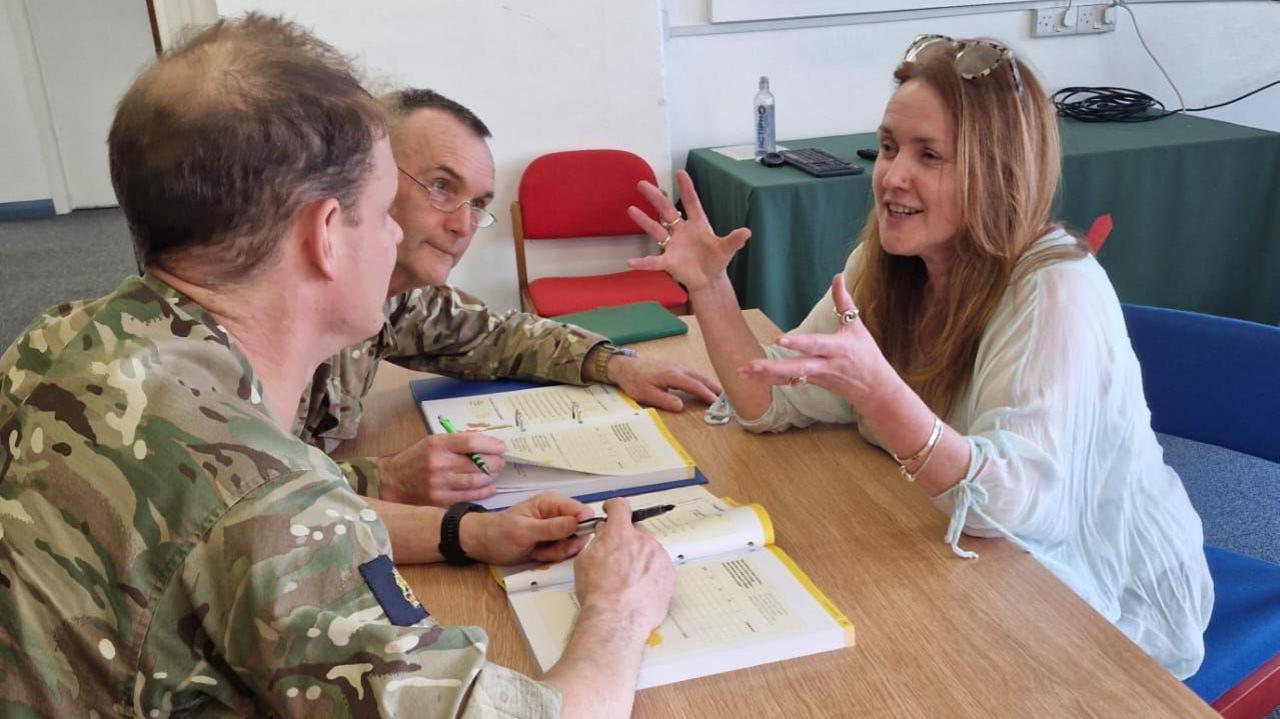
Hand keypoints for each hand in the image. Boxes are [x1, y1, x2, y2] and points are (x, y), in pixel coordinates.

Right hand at [378, 431, 504, 505]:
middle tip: (499, 461)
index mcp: (438, 444)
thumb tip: (487, 445)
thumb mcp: (433, 442)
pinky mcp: (439, 500)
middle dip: (494, 462)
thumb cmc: (417, 458)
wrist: (393, 480)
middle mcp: (439, 463)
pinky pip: (469, 496)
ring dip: (490, 477)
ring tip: (493, 473)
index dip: (490, 445)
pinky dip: (483, 491)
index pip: (471, 442)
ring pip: (476, 480)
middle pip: (477, 463)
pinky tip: (488, 487)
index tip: (501, 447)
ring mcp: (439, 483)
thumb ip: (457, 443)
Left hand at [462, 492, 592, 565]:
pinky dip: (552, 556)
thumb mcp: (525, 531)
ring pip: (573, 543)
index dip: (582, 526)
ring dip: (557, 551)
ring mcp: (556, 528)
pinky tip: (537, 553)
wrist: (485, 545)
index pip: (581, 510)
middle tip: (547, 549)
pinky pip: (563, 550)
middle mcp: (557, 513)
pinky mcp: (553, 541)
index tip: (569, 540)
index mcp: (551, 503)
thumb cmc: (499, 533)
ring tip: (538, 551)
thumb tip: (578, 522)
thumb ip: (552, 527)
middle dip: (566, 544)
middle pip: (580, 530)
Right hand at [572, 498, 675, 635]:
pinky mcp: (669, 575)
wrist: (616, 618)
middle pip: (636, 531)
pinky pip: (660, 568)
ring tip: (627, 581)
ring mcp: (659, 557)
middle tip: (617, 559)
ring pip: (650, 551)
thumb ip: (597, 541)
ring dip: (641, 560)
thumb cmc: (599, 593)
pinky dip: (652, 575)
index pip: (620, 507)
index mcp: (620, 533)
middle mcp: (643, 541)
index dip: (614, 508)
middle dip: (627, 541)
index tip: (612, 511)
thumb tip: (602, 536)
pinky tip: (639, 588)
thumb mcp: (584, 560)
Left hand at [605, 354, 720, 411]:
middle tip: (726, 397)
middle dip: (713, 387)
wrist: (625, 367)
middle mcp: (676, 369)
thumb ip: (664, 400)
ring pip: (696, 375)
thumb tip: (680, 406)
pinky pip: (690, 374)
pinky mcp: (672, 368)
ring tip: (718, 393)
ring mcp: (675, 367)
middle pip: (699, 378)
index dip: (706, 393)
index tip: (716, 401)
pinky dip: (700, 380)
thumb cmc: (634, 381)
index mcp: (671, 375)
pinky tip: (702, 386)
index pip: (693, 385)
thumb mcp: (646, 394)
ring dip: (708, 383)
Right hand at [626, 169, 750, 293]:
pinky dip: (643, 262)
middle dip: (655, 197)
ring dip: (643, 220)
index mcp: (697, 224)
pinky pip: (653, 261)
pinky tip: (631, 262)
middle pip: (666, 210)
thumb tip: (747, 232)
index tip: (679, 172)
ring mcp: (672, 244)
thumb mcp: (726, 250)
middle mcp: (682, 230)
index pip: (691, 202)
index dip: (686, 188)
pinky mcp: (668, 261)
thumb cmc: (716, 260)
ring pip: (656, 229)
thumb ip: (734, 240)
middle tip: (642, 183)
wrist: (708, 279)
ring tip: (631, 209)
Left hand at [737, 274, 897, 407]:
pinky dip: (767, 381)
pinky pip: (787, 384)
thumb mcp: (857, 326)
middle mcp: (826, 365)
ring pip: (789, 378)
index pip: (816, 345)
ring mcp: (817, 377)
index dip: (798, 343)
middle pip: (798, 367)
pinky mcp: (810, 384)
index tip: (779, 339)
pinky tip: (748, 377)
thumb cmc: (866, 353)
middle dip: (775, 368)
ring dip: (765, 376)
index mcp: (838, 349)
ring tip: (742, 371)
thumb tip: (838, 276)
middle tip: (752, 365)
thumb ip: (844, 301)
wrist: (875, 387)